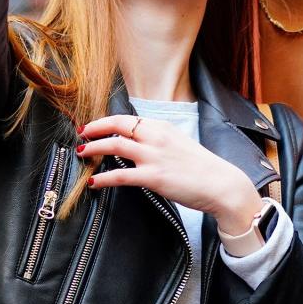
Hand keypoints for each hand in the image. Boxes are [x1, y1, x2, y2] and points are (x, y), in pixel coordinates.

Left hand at [77, 114, 262, 231]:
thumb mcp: (179, 143)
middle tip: (81, 135)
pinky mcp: (154, 177)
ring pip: (114, 145)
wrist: (221, 185)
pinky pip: (120, 175)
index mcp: (162, 127)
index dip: (105, 121)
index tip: (92, 126)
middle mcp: (156, 137)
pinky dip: (103, 178)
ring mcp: (154, 156)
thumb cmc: (202, 168)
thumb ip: (158, 140)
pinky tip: (93, 182)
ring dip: (93, 149)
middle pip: (116, 126)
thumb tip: (137, 143)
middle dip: (94, 129)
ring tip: (82, 154)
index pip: (126, 118)